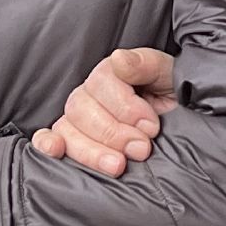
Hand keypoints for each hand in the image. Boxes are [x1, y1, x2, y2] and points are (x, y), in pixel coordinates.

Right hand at [31, 47, 177, 177]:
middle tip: (141, 149)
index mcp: (111, 72)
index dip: (126, 107)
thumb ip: (146, 64)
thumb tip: (119, 59)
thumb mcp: (169, 75)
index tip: (151, 127)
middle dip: (113, 133)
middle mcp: (90, 93)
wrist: (179, 122)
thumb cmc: (172, 96)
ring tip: (117, 166)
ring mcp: (77, 118)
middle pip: (81, 109)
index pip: (101, 83)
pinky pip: (47, 138)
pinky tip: (56, 150)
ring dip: (90, 150)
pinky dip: (46, 144)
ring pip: (67, 129)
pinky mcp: (71, 140)